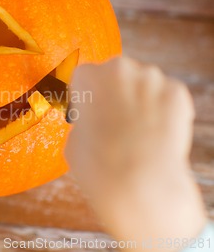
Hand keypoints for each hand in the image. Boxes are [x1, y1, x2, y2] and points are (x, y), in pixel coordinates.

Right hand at [66, 57, 205, 251]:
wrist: (139, 183)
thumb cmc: (98, 165)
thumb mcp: (73, 140)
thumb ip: (84, 122)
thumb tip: (93, 124)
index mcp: (89, 77)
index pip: (85, 77)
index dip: (88, 96)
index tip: (91, 111)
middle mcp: (120, 69)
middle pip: (117, 75)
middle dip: (116, 94)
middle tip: (115, 123)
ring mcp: (152, 78)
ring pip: (144, 84)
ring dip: (140, 100)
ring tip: (138, 132)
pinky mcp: (178, 93)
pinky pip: (167, 97)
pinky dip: (164, 111)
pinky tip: (156, 134)